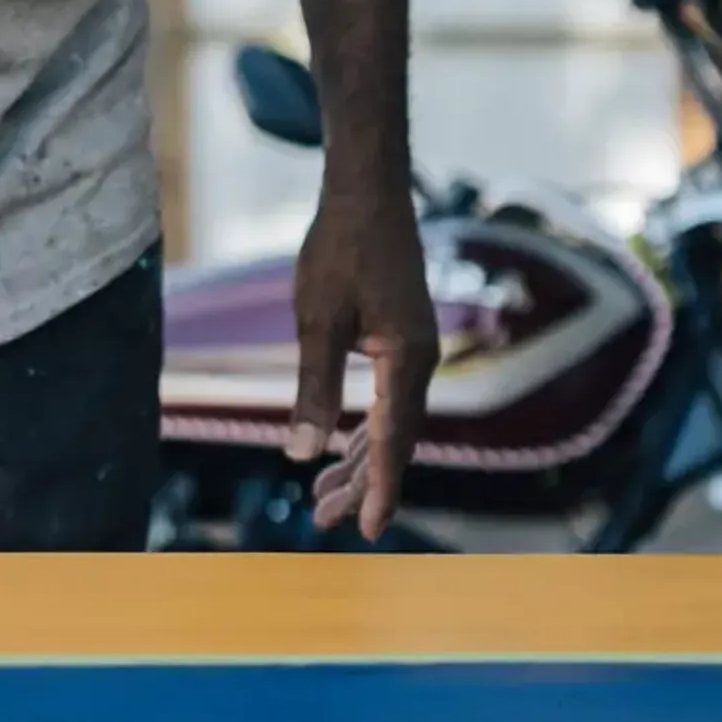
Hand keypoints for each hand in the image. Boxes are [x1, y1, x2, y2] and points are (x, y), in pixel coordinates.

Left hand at [284, 164, 437, 543]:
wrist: (367, 193)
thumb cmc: (340, 250)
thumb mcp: (316, 321)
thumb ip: (314, 390)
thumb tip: (301, 455)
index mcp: (406, 360)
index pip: (392, 441)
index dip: (377, 487)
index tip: (366, 529)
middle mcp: (420, 360)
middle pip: (394, 439)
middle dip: (361, 482)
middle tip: (325, 520)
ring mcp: (414, 349)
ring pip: (391, 422)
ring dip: (359, 459)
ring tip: (324, 497)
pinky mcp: (402, 338)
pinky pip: (388, 399)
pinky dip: (365, 429)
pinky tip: (342, 447)